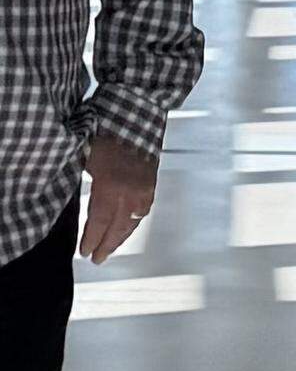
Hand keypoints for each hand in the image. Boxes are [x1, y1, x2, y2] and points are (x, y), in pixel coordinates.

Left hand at [80, 135, 158, 264]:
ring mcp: (144, 189)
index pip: (98, 223)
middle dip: (106, 246)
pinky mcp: (152, 183)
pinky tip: (128, 226)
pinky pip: (143, 211)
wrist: (138, 112)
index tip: (84, 252)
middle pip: (118, 229)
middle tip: (98, 259)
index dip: (91, 240)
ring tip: (111, 247)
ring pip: (132, 222)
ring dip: (121, 237)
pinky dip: (134, 222)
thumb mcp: (85, 154)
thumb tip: (68, 193)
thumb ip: (81, 179)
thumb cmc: (108, 128)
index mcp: (111, 187)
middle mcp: (130, 193)